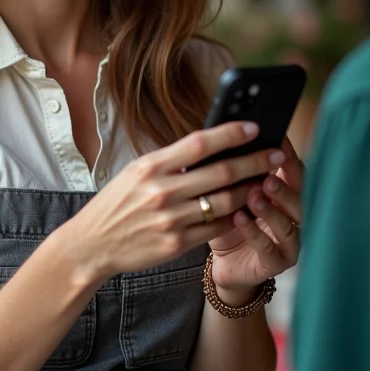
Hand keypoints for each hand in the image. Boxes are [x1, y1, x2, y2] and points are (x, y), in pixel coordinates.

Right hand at [60, 122, 287, 283]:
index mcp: (151, 166)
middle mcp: (162, 191)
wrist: (93, 243)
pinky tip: (247, 209)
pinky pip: (217, 228)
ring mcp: (171, 219)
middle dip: (256, 161)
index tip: (254, 126)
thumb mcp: (137, 172)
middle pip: (221, 172)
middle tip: (277, 154)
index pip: (198, 143)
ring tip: (268, 181)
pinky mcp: (177, 244)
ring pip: (226, 202)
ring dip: (252, 190)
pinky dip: (236, 217)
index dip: (230, 133)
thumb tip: (210, 146)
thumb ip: (171, 161)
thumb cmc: (118, 202)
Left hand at [209, 137, 303, 303]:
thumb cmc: (228, 219)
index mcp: (284, 193)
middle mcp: (292, 216)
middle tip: (267, 177)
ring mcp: (288, 241)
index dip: (287, 155)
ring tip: (253, 197)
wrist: (225, 261)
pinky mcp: (276, 263)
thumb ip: (235, 170)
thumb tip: (224, 138)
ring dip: (271, 210)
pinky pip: (269, 248)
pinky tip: (240, 219)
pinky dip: (255, 233)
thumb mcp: (229, 191)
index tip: (277, 139)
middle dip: (284, 187)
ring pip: (287, 225)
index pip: (292, 171)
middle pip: (299, 198)